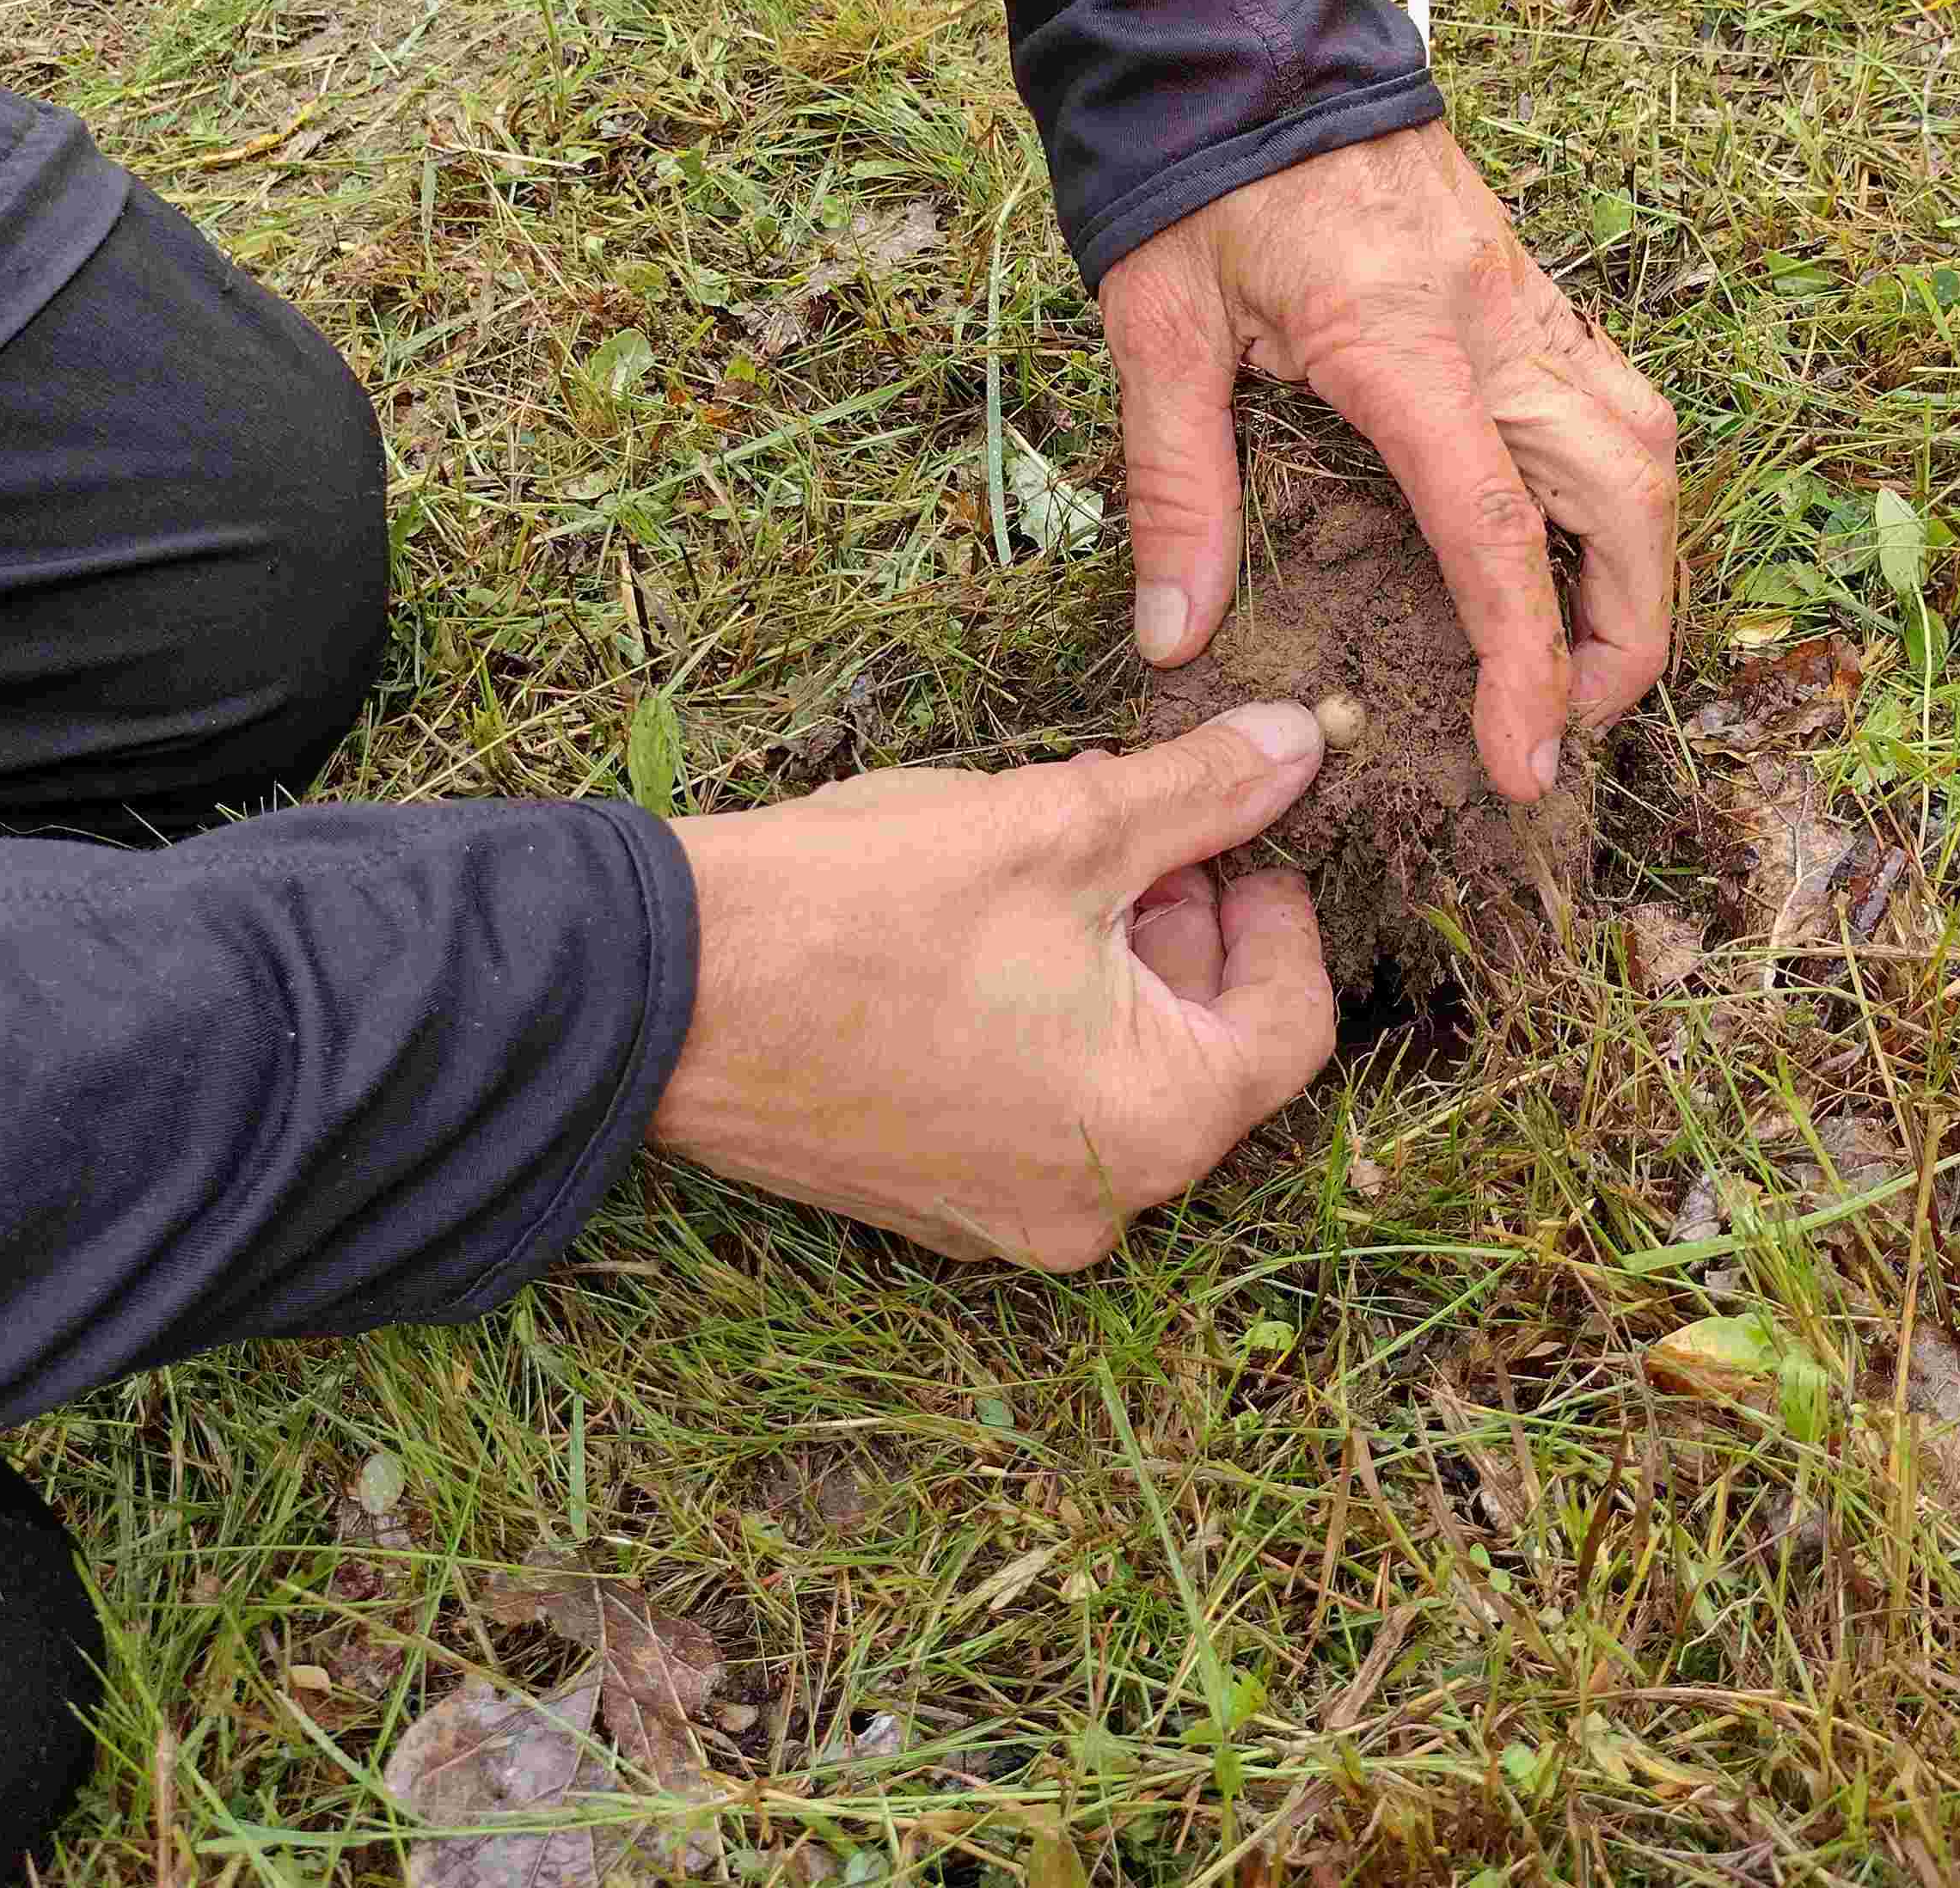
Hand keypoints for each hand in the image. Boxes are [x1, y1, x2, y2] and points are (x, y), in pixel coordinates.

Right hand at [651, 703, 1335, 1267]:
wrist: (654, 990)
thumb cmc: (864, 910)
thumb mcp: (1062, 824)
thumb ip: (1204, 795)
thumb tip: (1305, 742)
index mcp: (1155, 1126)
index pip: (1291, 1026)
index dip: (1282, 913)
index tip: (1249, 838)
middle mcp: (1097, 1204)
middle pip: (1203, 1055)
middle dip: (1187, 928)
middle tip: (1144, 824)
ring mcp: (1006, 1217)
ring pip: (1115, 1077)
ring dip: (1114, 965)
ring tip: (1058, 856)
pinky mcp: (932, 1200)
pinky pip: (1034, 1108)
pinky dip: (1043, 1022)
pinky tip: (989, 927)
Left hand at [1098, 120, 1677, 803]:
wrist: (1236, 25)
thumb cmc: (1194, 170)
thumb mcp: (1157, 327)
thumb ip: (1174, 485)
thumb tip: (1174, 630)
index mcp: (1399, 338)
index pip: (1495, 528)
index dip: (1524, 660)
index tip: (1526, 757)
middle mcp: (1495, 320)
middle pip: (1627, 493)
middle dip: (1628, 629)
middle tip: (1570, 722)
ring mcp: (1525, 295)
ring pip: (1644, 443)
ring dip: (1641, 561)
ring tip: (1581, 653)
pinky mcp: (1524, 283)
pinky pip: (1612, 397)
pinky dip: (1616, 492)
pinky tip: (1564, 543)